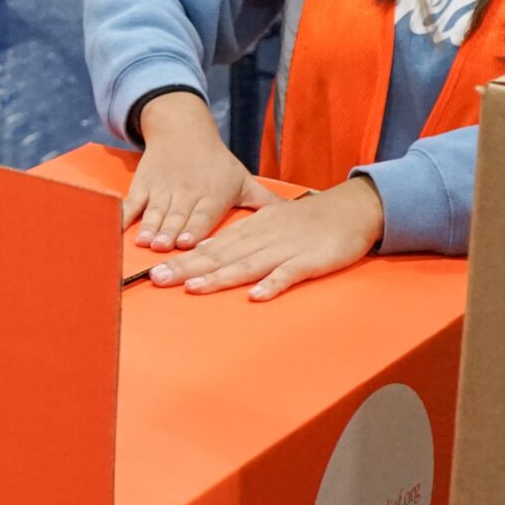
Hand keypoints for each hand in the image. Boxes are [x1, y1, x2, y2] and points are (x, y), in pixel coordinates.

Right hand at [124, 90, 280, 253]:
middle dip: (169, 234)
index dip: (194, 227)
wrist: (183, 129)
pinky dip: (127, 215)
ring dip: (150, 227)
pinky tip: (122, 229)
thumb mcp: (242, 179)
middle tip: (163, 250)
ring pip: (156, 211)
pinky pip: (134, 203)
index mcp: (213, 193)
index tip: (187, 242)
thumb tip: (296, 215)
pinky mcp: (144, 185)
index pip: (203, 214)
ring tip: (147, 243)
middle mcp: (187, 192)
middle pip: (177, 217)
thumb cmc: (217, 162)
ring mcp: (163, 189)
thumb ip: (264, 202)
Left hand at [147, 177, 383, 300]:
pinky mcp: (310, 260)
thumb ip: (237, 237)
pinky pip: (289, 273)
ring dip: (220, 277)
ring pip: (247, 264)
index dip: (183, 260)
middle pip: (220, 256)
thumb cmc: (306, 220)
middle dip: (188, 269)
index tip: (155, 272)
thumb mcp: (266, 222)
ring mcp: (285, 249)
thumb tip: (204, 251)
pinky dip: (272, 284)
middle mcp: (261, 238)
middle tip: (159, 281)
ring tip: (195, 288)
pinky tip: (257, 295)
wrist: (349, 209)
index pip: (210, 247)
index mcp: (250, 230)